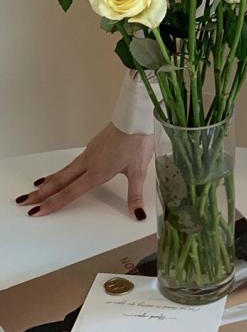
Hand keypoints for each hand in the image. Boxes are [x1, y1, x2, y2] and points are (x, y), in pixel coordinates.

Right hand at [15, 122, 153, 219]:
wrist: (136, 117)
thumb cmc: (137, 141)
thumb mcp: (139, 171)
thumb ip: (135, 195)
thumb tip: (138, 214)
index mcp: (97, 171)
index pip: (70, 192)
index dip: (52, 203)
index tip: (36, 211)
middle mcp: (89, 162)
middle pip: (60, 180)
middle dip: (41, 193)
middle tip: (24, 201)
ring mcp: (90, 152)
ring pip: (65, 170)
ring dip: (49, 181)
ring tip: (37, 188)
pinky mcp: (93, 145)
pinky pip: (73, 162)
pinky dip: (62, 170)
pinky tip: (63, 172)